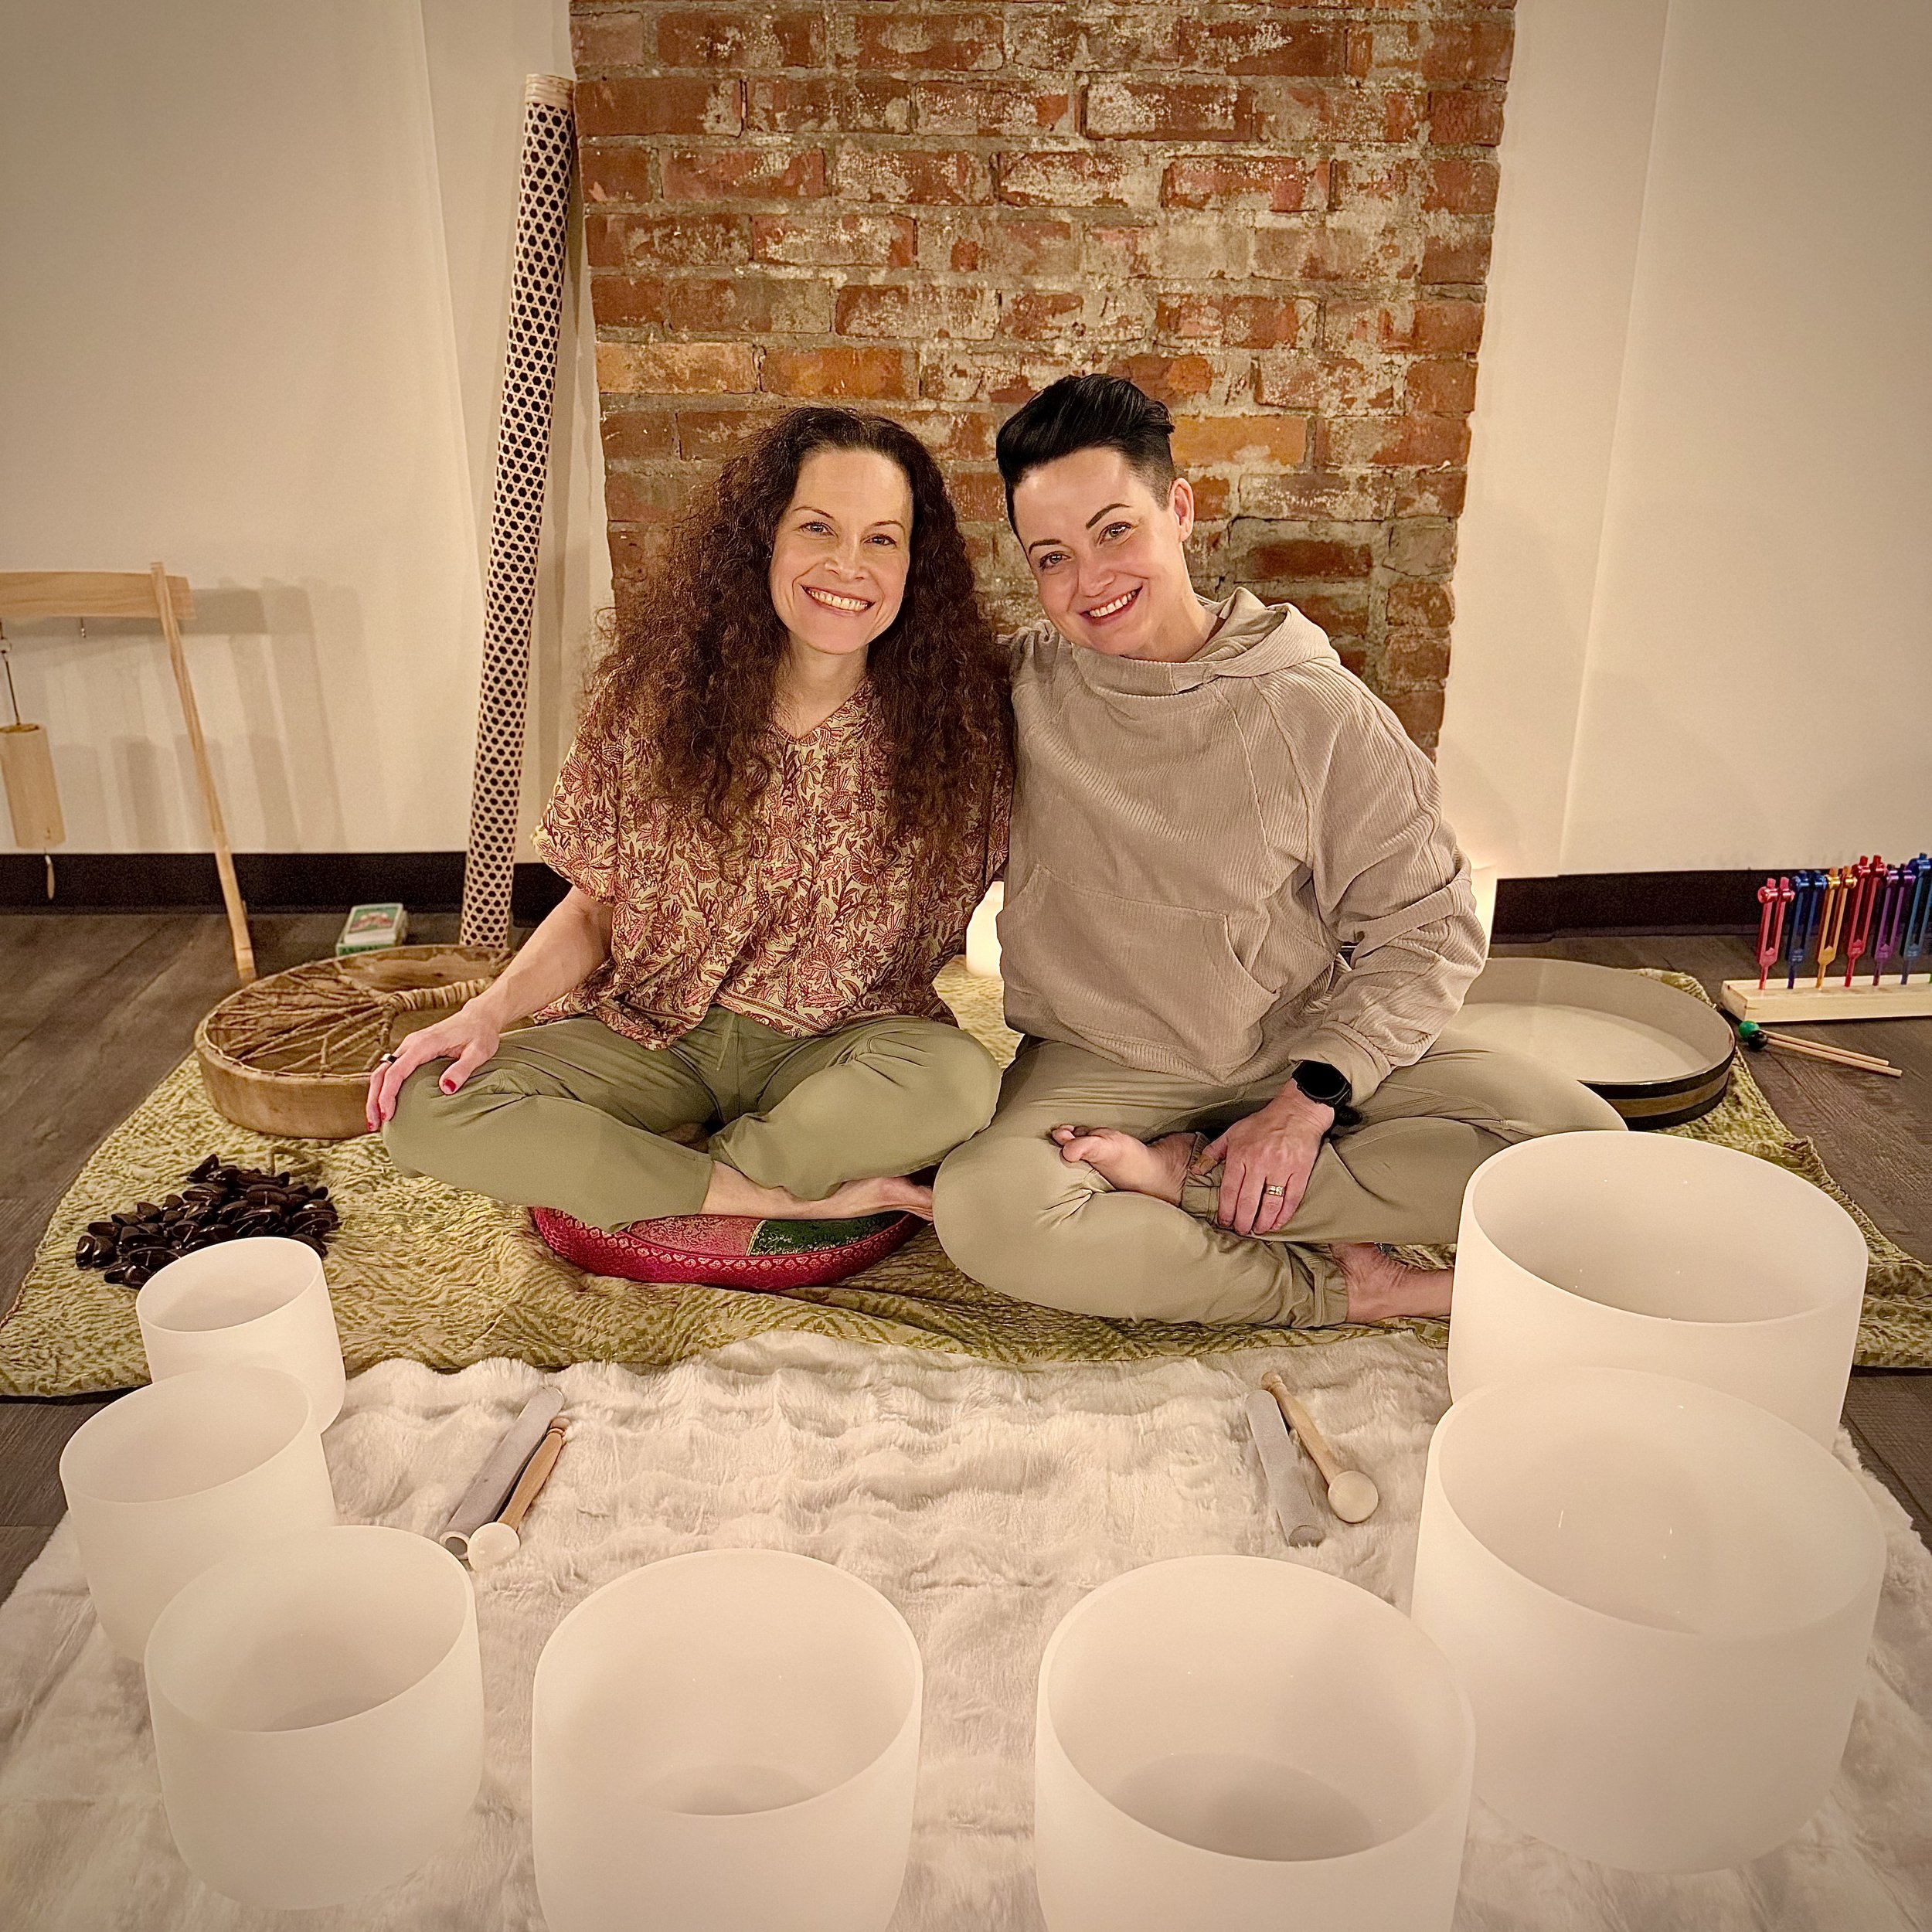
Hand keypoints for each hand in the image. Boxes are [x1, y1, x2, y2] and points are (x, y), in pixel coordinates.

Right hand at [364, 1001, 503, 1131]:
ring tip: (375, 1120)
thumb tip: (446, 1089)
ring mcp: (409, 1046)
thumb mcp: (478, 1052)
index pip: (396, 1071)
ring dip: (375, 1095)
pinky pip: (391, 1069)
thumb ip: (462, 1069)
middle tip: (374, 1125)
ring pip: (383, 1071)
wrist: (479, 1017)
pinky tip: (386, 1104)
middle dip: (374, 1099)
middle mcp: (411, 1043)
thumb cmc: (480, 1034)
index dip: (388, 1095)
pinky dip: (384, 1087)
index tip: (387, 1115)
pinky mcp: (412, 1051)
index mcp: (424, 1044)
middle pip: (382, 1072)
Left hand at [1197, 1087, 1334, 1235]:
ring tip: (1257, 1230)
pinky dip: (1284, 1215)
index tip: (1224, 1222)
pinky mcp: (1299, 1172)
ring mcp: (1280, 1169)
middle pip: (1248, 1201)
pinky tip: (1277, 1223)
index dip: (1226, 1210)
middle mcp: (1259, 1164)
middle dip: (1242, 1221)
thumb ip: (1213, 1153)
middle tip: (1240, 1231)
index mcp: (1241, 1155)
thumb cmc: (1263, 1122)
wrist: (1296, 1111)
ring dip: (1262, 1222)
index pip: (1230, 1190)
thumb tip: (1196, 1170)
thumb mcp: (1233, 1133)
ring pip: (1269, 1204)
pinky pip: (1291, 1199)